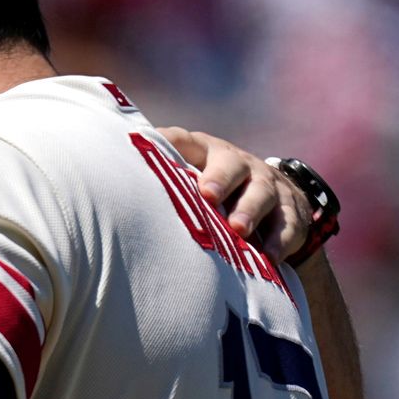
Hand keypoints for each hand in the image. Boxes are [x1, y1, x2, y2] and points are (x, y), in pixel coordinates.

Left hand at [157, 127, 312, 263]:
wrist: (273, 198)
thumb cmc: (209, 188)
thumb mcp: (186, 175)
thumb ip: (158, 175)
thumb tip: (106, 175)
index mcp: (204, 151)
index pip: (184, 141)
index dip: (173, 146)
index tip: (158, 157)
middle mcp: (238, 163)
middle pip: (231, 165)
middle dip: (220, 179)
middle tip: (208, 196)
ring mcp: (268, 184)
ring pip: (263, 194)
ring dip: (251, 212)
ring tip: (239, 231)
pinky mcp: (293, 209)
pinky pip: (290, 224)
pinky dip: (280, 241)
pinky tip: (269, 257)